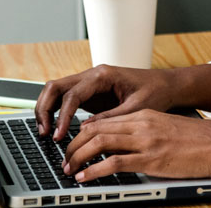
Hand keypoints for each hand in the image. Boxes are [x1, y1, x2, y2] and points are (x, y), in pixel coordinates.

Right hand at [35, 65, 177, 140]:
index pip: (73, 95)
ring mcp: (89, 83)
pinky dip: (56, 111)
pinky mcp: (90, 92)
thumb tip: (85, 130)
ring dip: (47, 109)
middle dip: (45, 109)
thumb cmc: (155, 92)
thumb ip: (110, 119)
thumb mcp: (136, 108)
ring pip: (56, 90)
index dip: (62, 116)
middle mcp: (92, 75)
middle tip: (45, 133)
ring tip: (46, 132)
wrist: (166, 85)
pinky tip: (56, 128)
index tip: (59, 135)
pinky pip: (65, 98)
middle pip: (55, 86)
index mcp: (103, 75)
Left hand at [61, 110, 210, 181]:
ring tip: (69, 170)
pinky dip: (94, 171)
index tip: (74, 145)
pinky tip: (85, 178)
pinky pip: (113, 163)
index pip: (104, 121)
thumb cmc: (200, 141)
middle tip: (65, 160)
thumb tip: (128, 145)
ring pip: (100, 143)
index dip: (83, 134)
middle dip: (74, 146)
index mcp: (145, 116)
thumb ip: (147, 133)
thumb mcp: (168, 129)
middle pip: (96, 130)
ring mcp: (145, 141)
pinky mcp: (150, 159)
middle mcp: (141, 124)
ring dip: (79, 158)